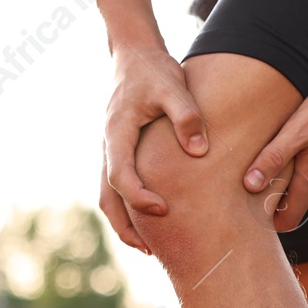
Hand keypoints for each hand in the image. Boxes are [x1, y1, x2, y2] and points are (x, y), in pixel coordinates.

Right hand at [99, 45, 208, 251]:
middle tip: (152, 251)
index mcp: (117, 132)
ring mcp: (111, 151)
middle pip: (107, 196)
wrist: (135, 56)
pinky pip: (117, 188)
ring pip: (108, 196)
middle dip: (126, 226)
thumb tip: (199, 151)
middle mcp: (108, 145)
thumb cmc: (155, 71)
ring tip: (150, 249)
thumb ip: (187, 116)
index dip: (139, 196)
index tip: (163, 210)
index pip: (120, 174)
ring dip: (125, 224)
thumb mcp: (174, 86)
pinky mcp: (119, 153)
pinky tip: (153, 222)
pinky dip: (129, 209)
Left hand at [243, 68, 307, 227]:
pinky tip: (292, 147)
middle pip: (293, 205)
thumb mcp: (296, 132)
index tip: (251, 207)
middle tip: (251, 180)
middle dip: (273, 198)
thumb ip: (273, 159)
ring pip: (303, 187)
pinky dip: (300, 166)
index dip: (269, 220)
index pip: (288, 221)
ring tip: (269, 159)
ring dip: (286, 180)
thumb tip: (250, 185)